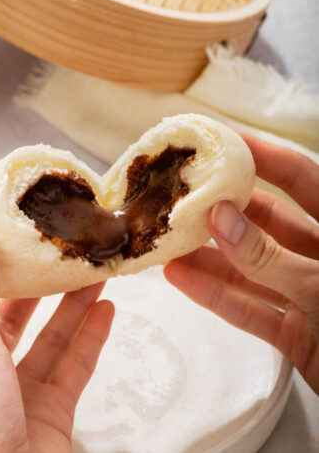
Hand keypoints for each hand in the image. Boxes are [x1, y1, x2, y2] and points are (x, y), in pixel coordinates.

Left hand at [0, 208, 114, 452]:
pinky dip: (90, 336)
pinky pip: (73, 364)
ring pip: (48, 335)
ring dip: (72, 304)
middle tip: (60, 250)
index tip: (6, 231)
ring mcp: (18, 388)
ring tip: (94, 272)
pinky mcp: (51, 407)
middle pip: (11, 311)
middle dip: (37, 281)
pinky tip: (106, 311)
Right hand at [164, 133, 318, 393]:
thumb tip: (219, 217)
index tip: (221, 140)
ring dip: (207, 257)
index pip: (300, 178)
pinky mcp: (293, 330)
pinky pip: (248, 308)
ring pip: (248, 267)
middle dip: (221, 211)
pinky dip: (214, 295)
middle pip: (264, 222)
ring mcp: (304, 293)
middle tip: (180, 196)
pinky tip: (179, 278)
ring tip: (166, 241)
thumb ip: (268, 254)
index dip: (262, 156)